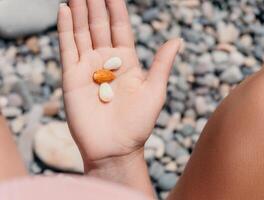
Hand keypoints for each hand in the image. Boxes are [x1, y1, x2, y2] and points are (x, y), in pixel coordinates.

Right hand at [58, 0, 180, 171]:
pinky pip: (68, 48)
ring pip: (82, 32)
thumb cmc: (138, 124)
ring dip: (80, 12)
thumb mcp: (154, 91)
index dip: (116, 8)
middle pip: (99, 25)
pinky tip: (66, 11)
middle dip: (95, 5)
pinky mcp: (72, 77)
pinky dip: (66, 29)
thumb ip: (162, 64)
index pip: (120, 27)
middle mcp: (105, 61)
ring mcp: (87, 67)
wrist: (115, 148)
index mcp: (126, 61)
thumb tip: (176, 40)